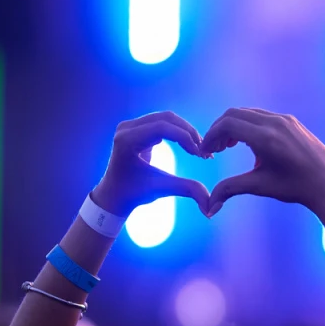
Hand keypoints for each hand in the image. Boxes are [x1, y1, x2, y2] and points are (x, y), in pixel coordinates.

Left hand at [90, 112, 212, 216]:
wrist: (114, 195)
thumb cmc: (134, 193)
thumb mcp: (161, 189)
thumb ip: (187, 190)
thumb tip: (210, 207)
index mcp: (127, 141)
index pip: (162, 128)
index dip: (185, 138)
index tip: (200, 154)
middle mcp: (126, 128)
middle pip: (166, 118)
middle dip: (188, 133)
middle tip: (203, 151)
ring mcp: (130, 126)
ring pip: (166, 118)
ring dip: (185, 131)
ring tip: (198, 149)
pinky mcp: (136, 128)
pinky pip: (162, 122)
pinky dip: (178, 131)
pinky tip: (188, 146)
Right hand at [199, 108, 324, 218]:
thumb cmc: (295, 187)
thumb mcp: (260, 187)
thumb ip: (230, 190)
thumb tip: (209, 208)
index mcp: (265, 137)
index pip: (227, 124)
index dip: (211, 136)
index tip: (205, 152)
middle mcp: (274, 122)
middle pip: (234, 114)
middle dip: (219, 130)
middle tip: (214, 150)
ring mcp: (284, 119)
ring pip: (248, 113)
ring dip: (233, 127)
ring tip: (228, 147)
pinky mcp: (291, 121)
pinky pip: (262, 116)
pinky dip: (248, 125)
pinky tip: (248, 144)